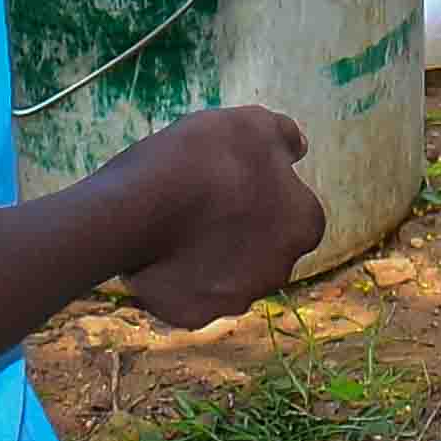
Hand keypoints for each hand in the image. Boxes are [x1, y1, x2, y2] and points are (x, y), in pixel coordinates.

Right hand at [119, 104, 319, 326]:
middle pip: (265, 249)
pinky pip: (190, 296)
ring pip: (229, 276)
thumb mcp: (251, 125)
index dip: (267, 193)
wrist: (138, 211)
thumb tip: (299, 147)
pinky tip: (157, 255)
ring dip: (212, 257)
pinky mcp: (194, 316)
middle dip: (243, 231)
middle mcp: (279, 270)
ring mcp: (236, 299)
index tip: (236, 181)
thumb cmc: (203, 161)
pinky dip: (178, 280)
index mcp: (303, 225)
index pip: (297, 212)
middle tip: (206, 204)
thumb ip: (282, 136)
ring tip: (175, 227)